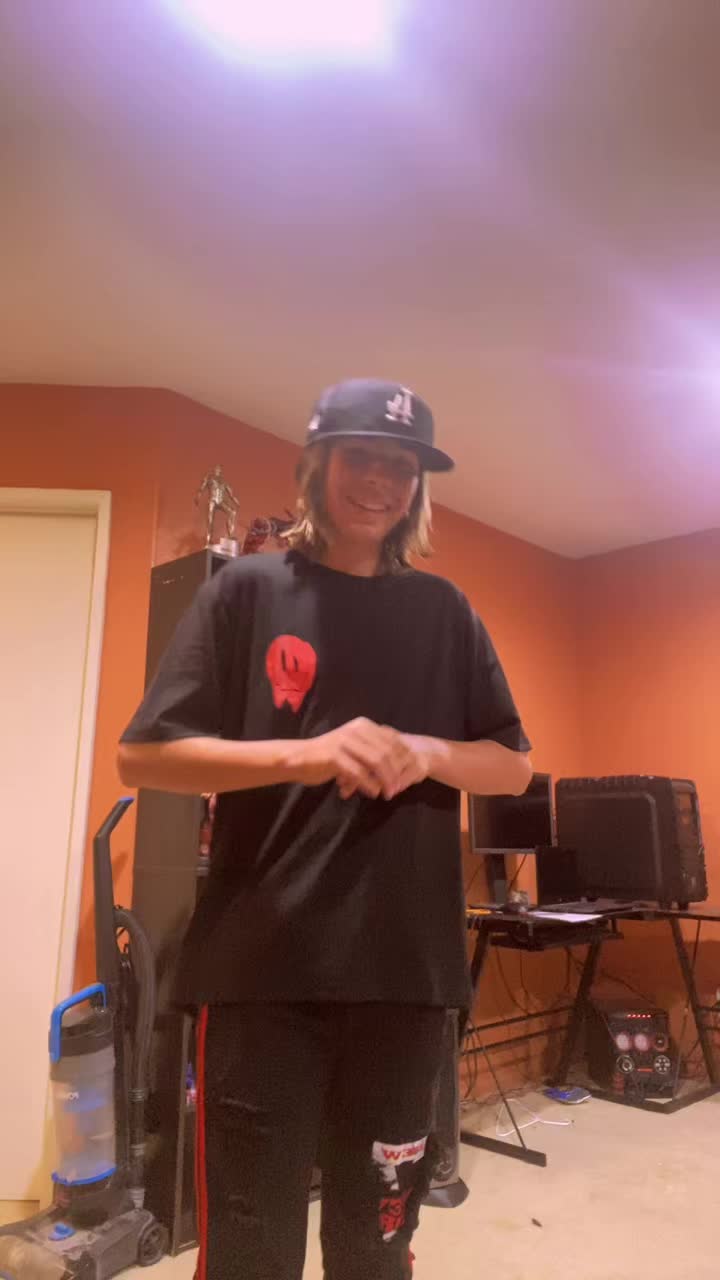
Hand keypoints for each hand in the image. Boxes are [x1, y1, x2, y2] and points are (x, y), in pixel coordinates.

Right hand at [288, 719, 432, 800]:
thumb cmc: (329, 755)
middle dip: (396, 772)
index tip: (408, 774)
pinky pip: (359, 773)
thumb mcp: (354, 746)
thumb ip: (374, 749)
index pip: (392, 739)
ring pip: (376, 762)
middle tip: (399, 788)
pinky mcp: (335, 757)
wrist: (299, 758)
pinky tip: (373, 793)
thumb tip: (401, 761)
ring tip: (388, 793)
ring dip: (385, 780)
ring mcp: (345, 742)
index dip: (403, 757)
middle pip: (387, 751)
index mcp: (363, 725)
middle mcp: (356, 730)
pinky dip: (369, 785)